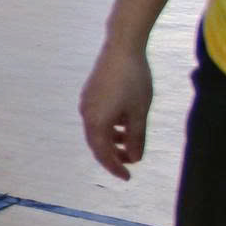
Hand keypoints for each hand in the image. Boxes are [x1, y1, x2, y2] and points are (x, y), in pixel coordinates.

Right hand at [79, 40, 152, 181]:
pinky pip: (96, 117)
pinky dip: (109, 126)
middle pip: (97, 143)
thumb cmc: (133, 81)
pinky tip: (123, 121)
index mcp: (97, 122)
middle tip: (129, 163)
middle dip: (113, 155)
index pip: (103, 154)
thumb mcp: (139, 113)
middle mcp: (86, 114)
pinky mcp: (89, 93)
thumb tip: (134, 158)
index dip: (115, 168)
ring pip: (97, 130)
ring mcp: (86, 103)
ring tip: (130, 141)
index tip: (127, 177)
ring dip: (112, 140)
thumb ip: (136, 138)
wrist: (121, 48)